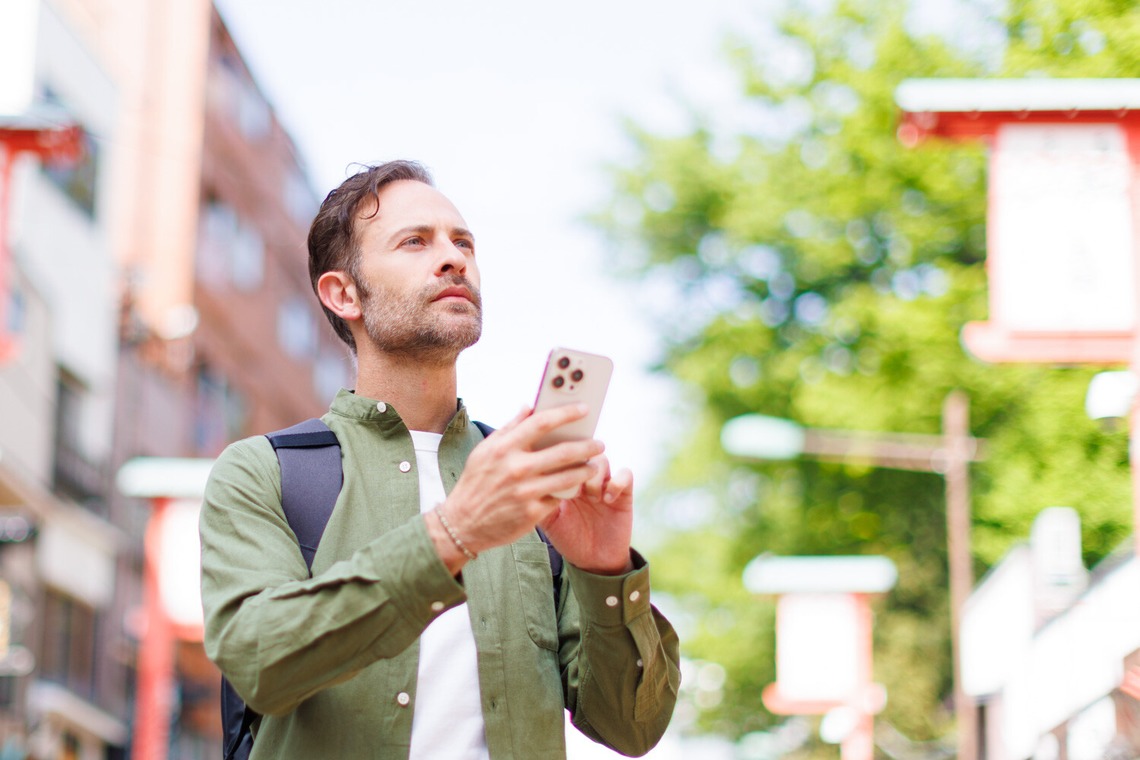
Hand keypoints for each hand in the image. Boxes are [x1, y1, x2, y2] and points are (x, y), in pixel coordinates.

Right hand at [432, 404, 603, 571]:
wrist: (462, 524)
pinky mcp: (532, 513)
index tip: (584, 409)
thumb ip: (510, 428)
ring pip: (569, 477)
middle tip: (599, 443)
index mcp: (504, 448)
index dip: (566, 413)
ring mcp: (525, 492)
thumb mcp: (485, 451)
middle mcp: (516, 468)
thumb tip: (528, 406)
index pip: (542, 423)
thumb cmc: (475, 483)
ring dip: (586, 470)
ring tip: (594, 466)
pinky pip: (560, 498)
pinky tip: (577, 487)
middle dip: (587, 446)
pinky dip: (570, 491)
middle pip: (563, 451)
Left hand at [540, 457, 634, 575]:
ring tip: (590, 497)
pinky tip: (607, 499)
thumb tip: (525, 483)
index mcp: (565, 480)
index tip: (552, 468)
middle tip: (572, 481)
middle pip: (582, 452)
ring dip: (595, 475)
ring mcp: (604, 484)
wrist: (593, 560)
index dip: (557, 457)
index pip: (562, 456)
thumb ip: (539, 501)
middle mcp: (585, 478)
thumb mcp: (548, 521)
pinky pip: (625, 474)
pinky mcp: (624, 494)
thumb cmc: (569, 539)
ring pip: (602, 460)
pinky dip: (616, 483)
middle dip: (577, 464)